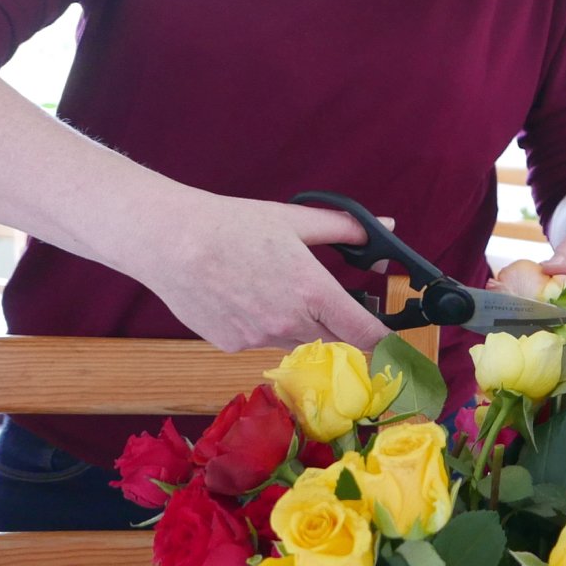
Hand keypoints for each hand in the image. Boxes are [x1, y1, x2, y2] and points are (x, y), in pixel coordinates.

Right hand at [129, 192, 393, 351]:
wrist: (170, 242)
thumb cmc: (233, 226)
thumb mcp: (296, 219)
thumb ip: (345, 227)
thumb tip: (385, 226)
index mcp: (313, 292)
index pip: (364, 333)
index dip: (384, 342)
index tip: (394, 344)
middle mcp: (290, 323)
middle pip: (334, 340)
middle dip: (339, 325)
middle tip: (328, 301)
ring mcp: (259, 339)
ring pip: (297, 341)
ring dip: (299, 325)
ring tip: (274, 288)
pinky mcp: (233, 346)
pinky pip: (262, 342)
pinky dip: (263, 327)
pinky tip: (244, 298)